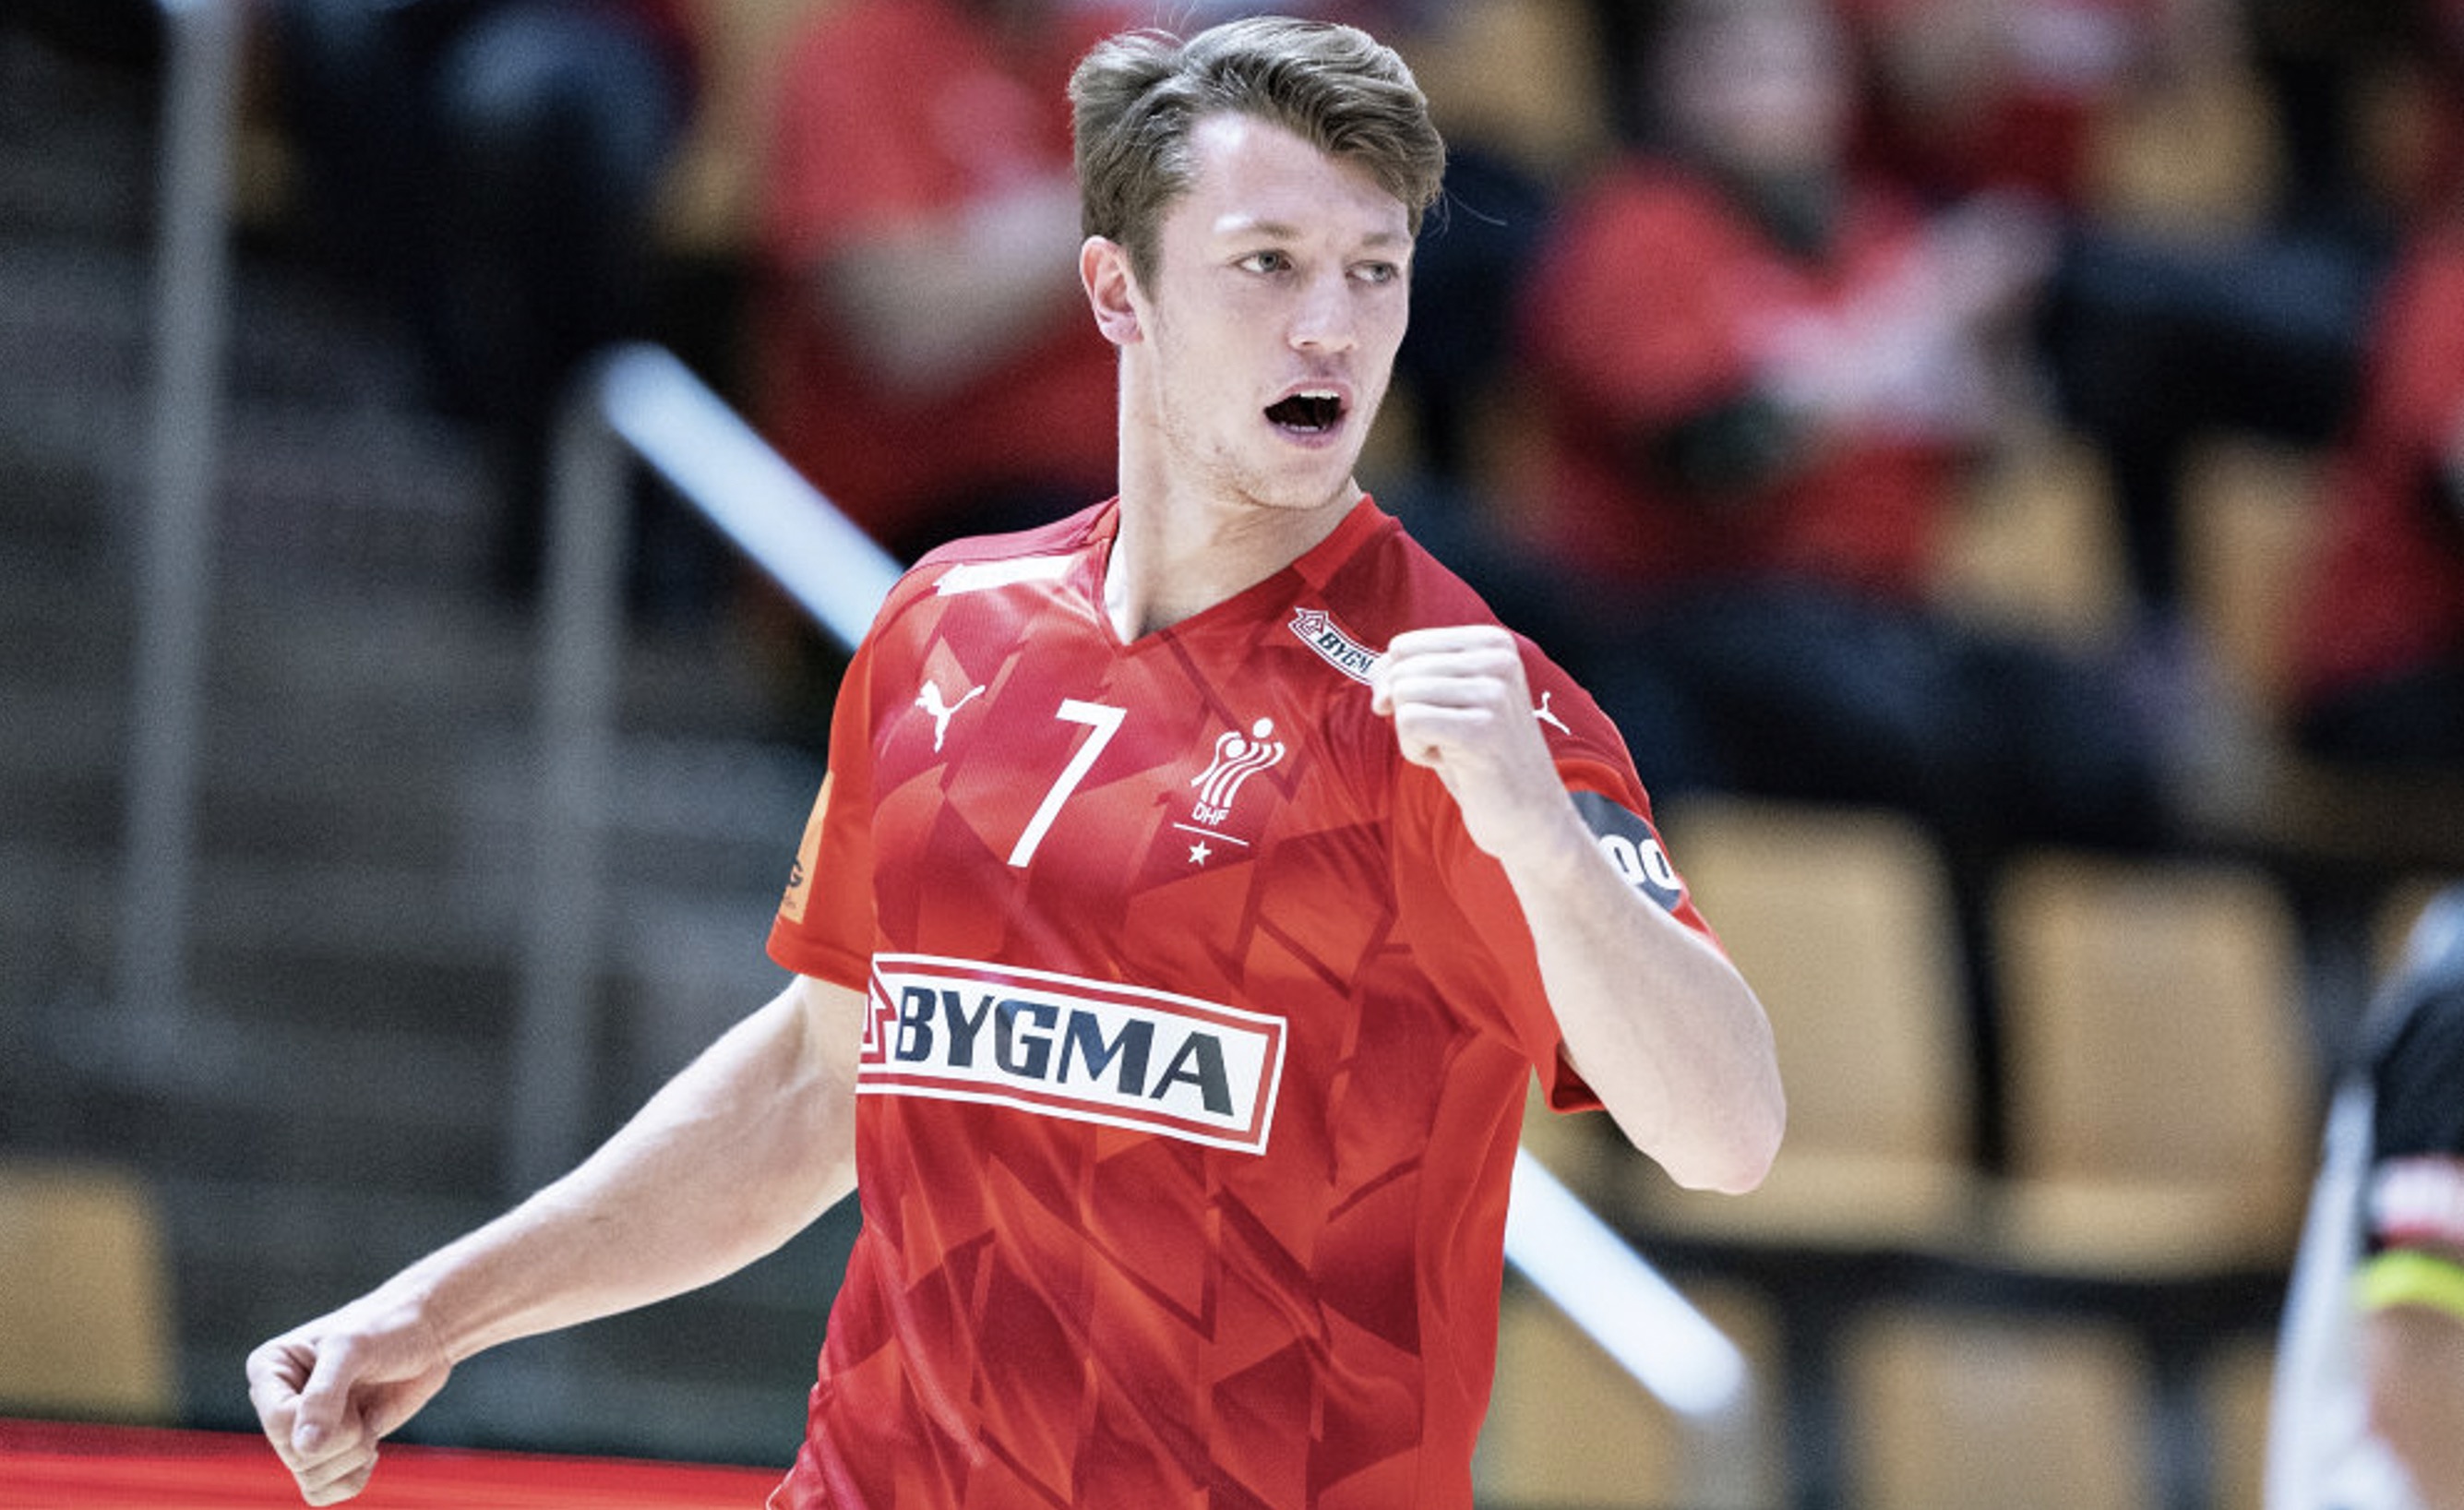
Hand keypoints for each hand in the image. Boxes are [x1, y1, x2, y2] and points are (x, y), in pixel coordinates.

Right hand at [245, 1296, 452, 1504]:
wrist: (425, 1335)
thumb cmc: (386, 1328)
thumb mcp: (353, 1348)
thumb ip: (325, 1394)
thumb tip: (305, 1448)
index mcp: (268, 1369)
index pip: (279, 1423)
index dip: (323, 1422)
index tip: (352, 1397)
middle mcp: (278, 1403)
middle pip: (297, 1456)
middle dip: (345, 1439)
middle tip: (364, 1409)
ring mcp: (303, 1430)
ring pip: (311, 1479)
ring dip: (352, 1458)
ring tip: (368, 1422)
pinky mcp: (328, 1450)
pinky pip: (324, 1491)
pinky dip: (353, 1477)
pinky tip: (370, 1445)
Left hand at [1369, 625, 1573, 866]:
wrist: (1528, 814)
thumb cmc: (1478, 756)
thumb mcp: (1445, 701)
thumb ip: (1408, 675)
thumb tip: (1379, 684)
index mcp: (1493, 642)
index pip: (1403, 647)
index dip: (1402, 689)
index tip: (1441, 715)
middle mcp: (1498, 659)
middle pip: (1400, 671)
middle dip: (1408, 714)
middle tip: (1450, 739)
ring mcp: (1494, 693)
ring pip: (1402, 696)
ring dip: (1413, 735)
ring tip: (1453, 750)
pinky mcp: (1481, 729)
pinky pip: (1408, 723)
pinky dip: (1416, 751)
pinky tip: (1451, 761)